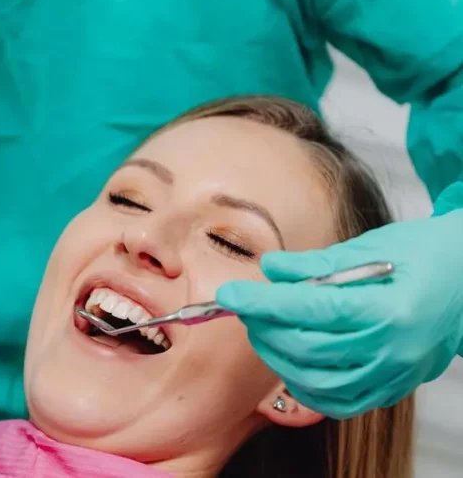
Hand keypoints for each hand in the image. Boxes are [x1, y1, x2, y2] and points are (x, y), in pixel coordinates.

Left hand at [216, 193, 462, 418]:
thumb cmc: (420, 256)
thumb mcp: (370, 248)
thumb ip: (315, 263)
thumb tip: (269, 269)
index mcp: (390, 308)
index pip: (312, 309)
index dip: (264, 302)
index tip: (230, 294)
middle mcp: (394, 350)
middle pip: (308, 348)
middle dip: (264, 327)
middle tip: (244, 308)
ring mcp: (394, 375)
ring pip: (317, 381)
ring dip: (277, 357)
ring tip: (263, 330)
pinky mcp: (391, 389)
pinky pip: (338, 402)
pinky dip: (305, 386)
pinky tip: (289, 362)